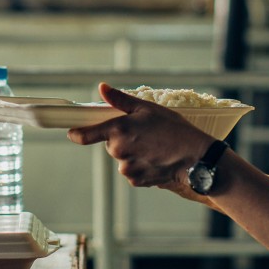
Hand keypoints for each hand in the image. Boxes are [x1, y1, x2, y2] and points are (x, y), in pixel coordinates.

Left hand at [66, 83, 213, 190]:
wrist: (195, 158)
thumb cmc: (174, 129)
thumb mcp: (147, 108)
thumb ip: (120, 100)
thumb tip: (101, 88)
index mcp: (118, 130)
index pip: (84, 135)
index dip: (76, 133)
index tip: (72, 132)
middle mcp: (118, 151)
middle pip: (110, 144)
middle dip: (122, 139)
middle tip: (143, 134)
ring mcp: (126, 168)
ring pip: (122, 158)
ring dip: (132, 153)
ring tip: (154, 147)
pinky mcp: (136, 181)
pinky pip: (132, 171)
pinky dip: (141, 165)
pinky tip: (156, 159)